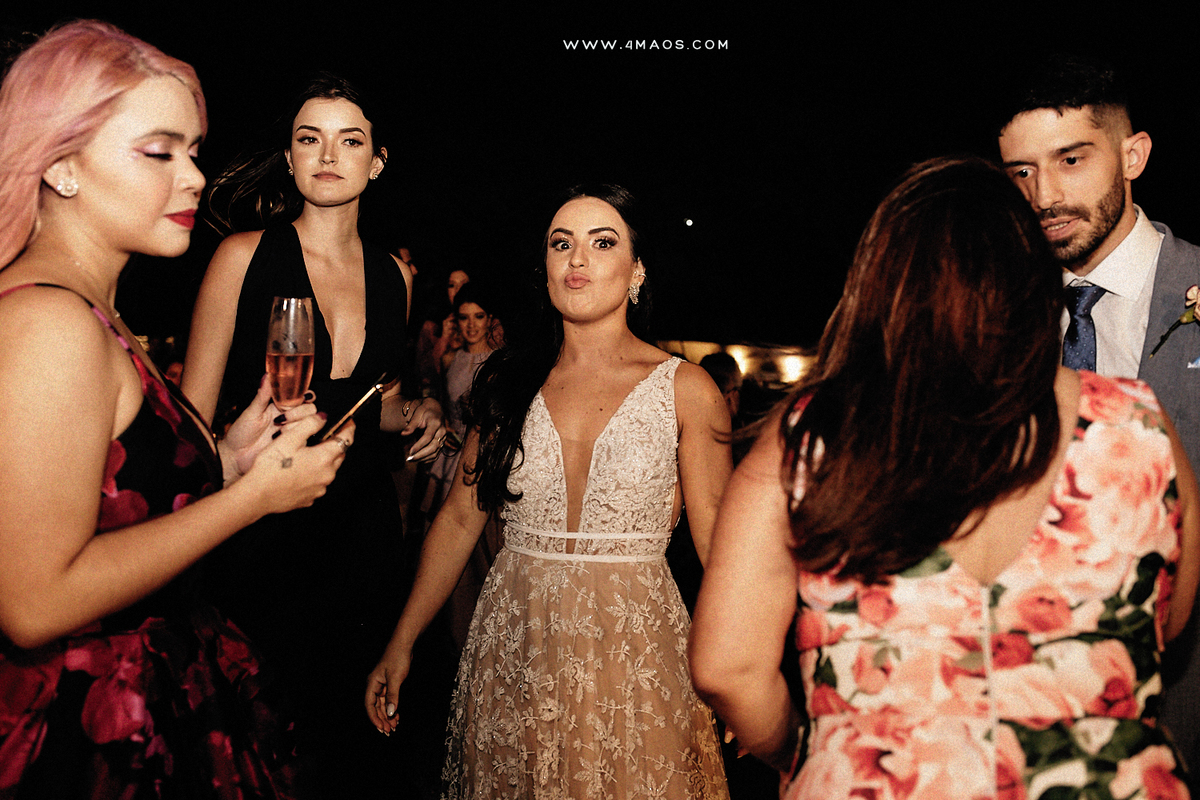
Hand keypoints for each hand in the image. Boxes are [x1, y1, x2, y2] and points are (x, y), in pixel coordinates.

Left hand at [220, 375, 316, 480]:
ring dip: (295, 425)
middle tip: (281, 418)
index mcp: (279, 406)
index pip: (300, 396)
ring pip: (309, 422)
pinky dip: (295, 436)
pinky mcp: (293, 445)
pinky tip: (279, 439)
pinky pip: (305, 438)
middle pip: (310, 409)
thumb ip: (262, 395)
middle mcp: (288, 417)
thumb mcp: (251, 412)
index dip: (305, 395)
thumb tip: (267, 375)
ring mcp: (292, 431)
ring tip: (277, 431)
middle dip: (298, 412)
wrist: (235, 457)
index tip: (301, 397)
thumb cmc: (240, 433)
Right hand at [236, 415, 351, 515]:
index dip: (348, 429)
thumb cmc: (270, 466)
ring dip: (324, 460)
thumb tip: (323, 418)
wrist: (257, 496)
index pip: (346, 440)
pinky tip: (299, 471)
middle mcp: (326, 476)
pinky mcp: (310, 499)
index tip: (349, 422)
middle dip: (335, 444)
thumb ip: (310, 424)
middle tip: (326, 436)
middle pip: (339, 455)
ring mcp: (319, 489)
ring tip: (308, 453)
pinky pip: (317, 483)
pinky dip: (314, 475)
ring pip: (328, 470)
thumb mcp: (289, 438)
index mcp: (324, 458)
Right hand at [365, 639, 410, 733]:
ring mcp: (382, 685)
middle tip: (389, 731)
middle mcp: (375, 685)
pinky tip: (396, 716)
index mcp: (372, 683)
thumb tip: (390, 713)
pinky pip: (389, 700)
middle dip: (382, 719)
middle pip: (376, 707)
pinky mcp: (389, 684)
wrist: (404, 645)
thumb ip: (393, 696)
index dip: (374, 718)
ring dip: (388, 716)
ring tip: (394, 726)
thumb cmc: (398, 658)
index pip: (369, 705)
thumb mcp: (396, 678)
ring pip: (383, 705)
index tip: (381, 727)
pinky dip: (392, 708)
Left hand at [403, 398, 445, 463]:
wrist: (435, 409)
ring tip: (412, 460)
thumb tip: (403, 434)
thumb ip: (411, 425)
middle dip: (421, 454)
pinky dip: (428, 459)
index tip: (410, 452)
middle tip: (409, 459)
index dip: (419, 445)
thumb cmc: (424, 411)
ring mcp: (443, 438)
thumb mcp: (417, 414)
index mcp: (436, 423)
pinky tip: (419, 460)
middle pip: (433, 447)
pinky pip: (436, 454)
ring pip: (435, 452)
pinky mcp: (442, 443)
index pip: (428, 437)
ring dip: (424, 458)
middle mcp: (442, 432)